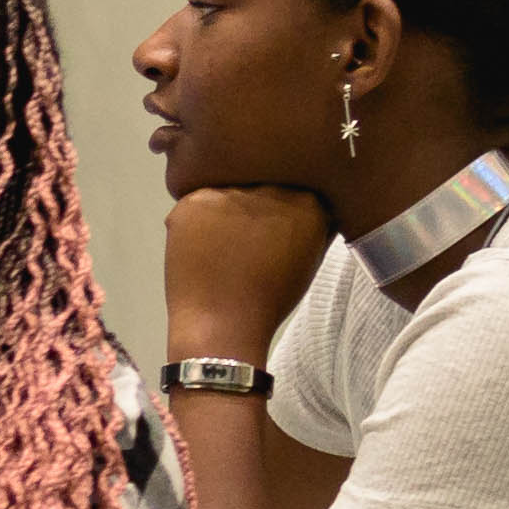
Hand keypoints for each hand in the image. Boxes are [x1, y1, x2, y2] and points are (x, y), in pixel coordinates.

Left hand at [160, 184, 335, 364]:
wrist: (224, 327)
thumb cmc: (269, 299)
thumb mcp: (310, 258)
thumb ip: (316, 222)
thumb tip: (314, 198)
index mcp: (305, 200)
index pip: (291, 182)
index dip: (277, 204)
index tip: (272, 224)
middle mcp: (269, 189)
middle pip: (257, 181)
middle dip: (250, 204)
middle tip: (242, 238)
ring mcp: (228, 193)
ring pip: (225, 190)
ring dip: (223, 211)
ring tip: (221, 249)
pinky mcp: (192, 202)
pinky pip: (195, 204)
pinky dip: (195, 223)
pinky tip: (201, 251)